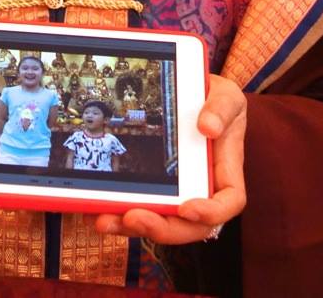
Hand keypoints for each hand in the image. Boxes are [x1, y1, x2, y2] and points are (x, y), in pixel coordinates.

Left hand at [94, 74, 245, 243]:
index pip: (228, 203)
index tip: (187, 208)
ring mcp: (176, 194)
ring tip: (106, 220)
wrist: (193, 95)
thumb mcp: (226, 98)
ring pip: (158, 222)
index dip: (210, 213)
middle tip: (133, 217)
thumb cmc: (215, 103)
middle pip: (188, 226)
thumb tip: (209, 127)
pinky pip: (138, 209)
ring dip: (131, 227)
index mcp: (223, 172)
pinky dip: (117, 214)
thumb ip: (223, 110)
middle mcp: (201, 190)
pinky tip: (94, 210)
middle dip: (160, 228)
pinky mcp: (153, 190)